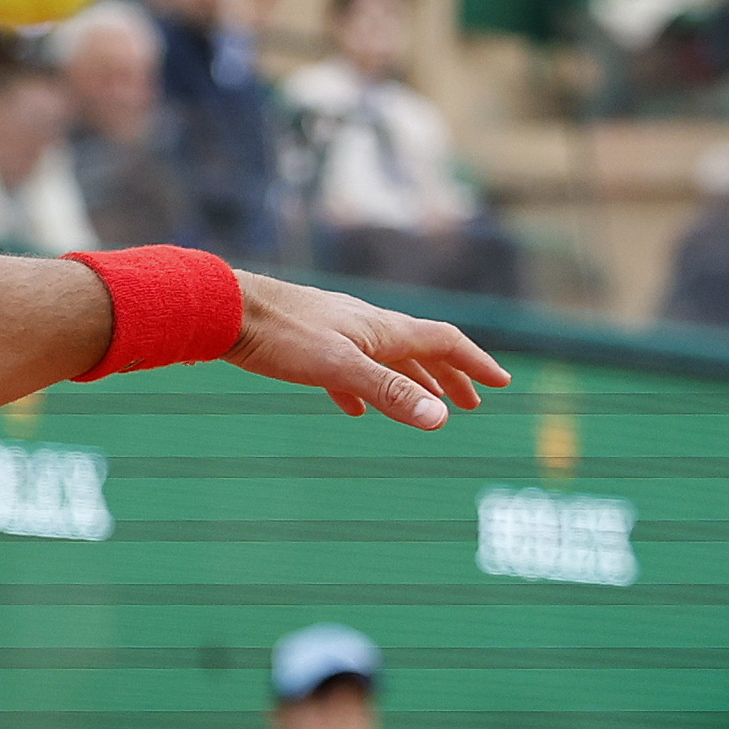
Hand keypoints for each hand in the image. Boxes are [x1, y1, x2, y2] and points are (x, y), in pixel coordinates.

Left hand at [228, 273, 509, 429]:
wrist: (227, 310)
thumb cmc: (281, 336)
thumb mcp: (340, 368)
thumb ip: (390, 393)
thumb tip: (441, 418)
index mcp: (383, 329)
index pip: (444, 342)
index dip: (475, 365)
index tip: (502, 385)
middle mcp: (367, 325)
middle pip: (421, 350)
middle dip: (451, 377)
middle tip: (473, 404)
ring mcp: (338, 333)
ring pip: (386, 358)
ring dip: (411, 382)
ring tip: (426, 404)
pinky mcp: (308, 345)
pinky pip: (347, 368)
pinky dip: (362, 390)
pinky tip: (353, 409)